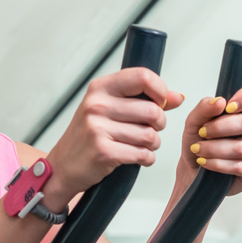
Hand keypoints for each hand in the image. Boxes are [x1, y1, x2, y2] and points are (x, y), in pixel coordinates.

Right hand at [47, 67, 177, 197]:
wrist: (64, 166)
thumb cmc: (90, 135)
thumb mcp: (111, 109)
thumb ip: (144, 99)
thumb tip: (177, 97)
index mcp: (100, 88)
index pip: (143, 77)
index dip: (161, 91)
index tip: (161, 103)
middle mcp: (97, 105)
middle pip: (152, 110)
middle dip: (159, 124)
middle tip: (150, 130)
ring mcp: (98, 128)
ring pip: (150, 135)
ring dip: (153, 144)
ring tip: (141, 145)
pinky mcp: (103, 152)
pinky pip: (142, 154)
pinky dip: (146, 158)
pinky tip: (137, 157)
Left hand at [178, 81, 241, 195]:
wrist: (193, 170)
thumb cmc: (199, 143)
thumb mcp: (195, 121)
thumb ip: (205, 108)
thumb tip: (220, 101)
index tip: (229, 106)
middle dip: (220, 127)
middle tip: (203, 132)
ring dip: (214, 148)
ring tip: (199, 149)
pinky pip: (240, 166)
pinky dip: (218, 164)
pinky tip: (206, 162)